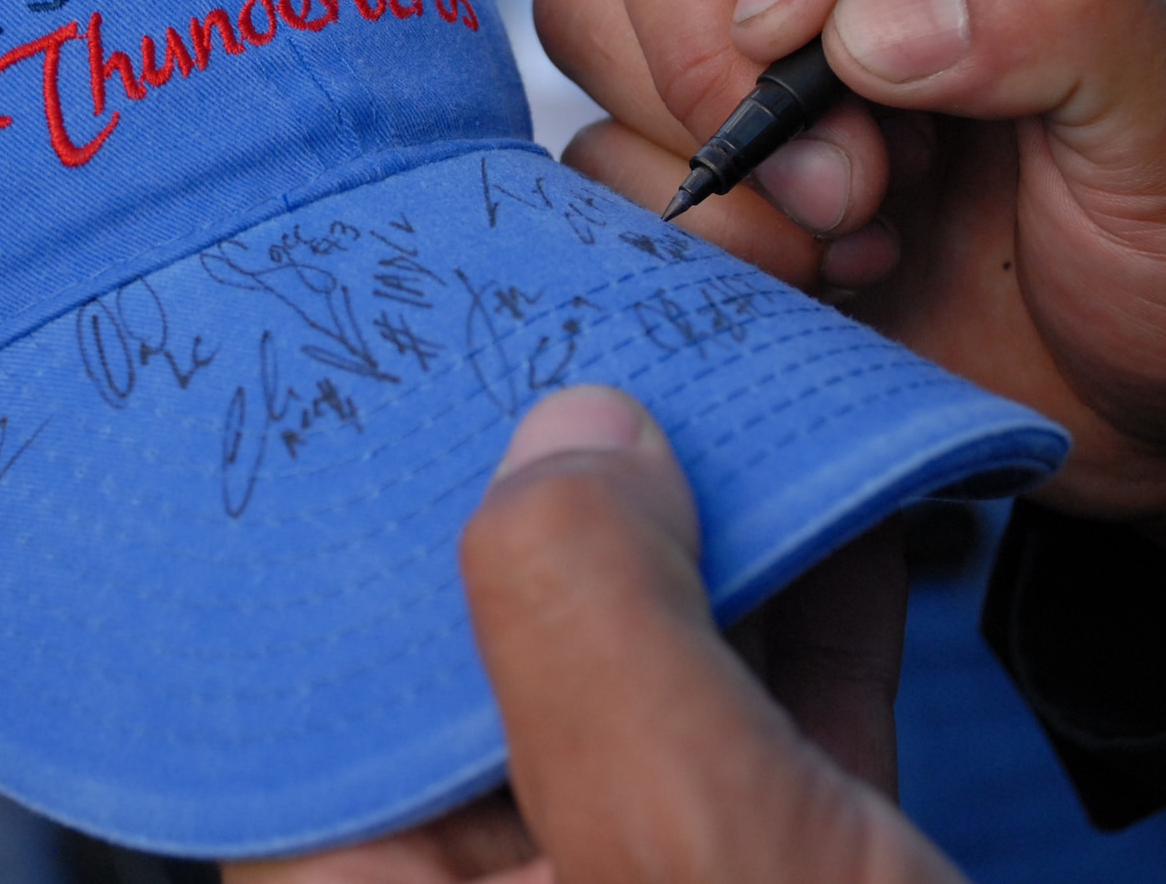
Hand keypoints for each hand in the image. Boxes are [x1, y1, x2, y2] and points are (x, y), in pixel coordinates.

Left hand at [225, 387, 956, 883]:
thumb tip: (563, 437)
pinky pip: (776, 719)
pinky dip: (815, 609)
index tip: (405, 374)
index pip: (322, 690)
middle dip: (553, 501)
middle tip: (565, 333)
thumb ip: (594, 628)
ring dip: (702, 533)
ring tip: (704, 384)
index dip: (362, 523)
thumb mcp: (690, 852)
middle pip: (497, 656)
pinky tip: (843, 501)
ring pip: (649, 675)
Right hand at [536, 0, 1165, 639]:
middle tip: (856, 180)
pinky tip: (810, 273)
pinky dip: (677, 225)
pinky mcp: (704, 147)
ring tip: (853, 229)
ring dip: (699, 141)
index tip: (826, 24)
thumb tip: (867, 17)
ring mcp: (764, 27)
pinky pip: (589, 145)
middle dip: (718, 44)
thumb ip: (1077, 10)